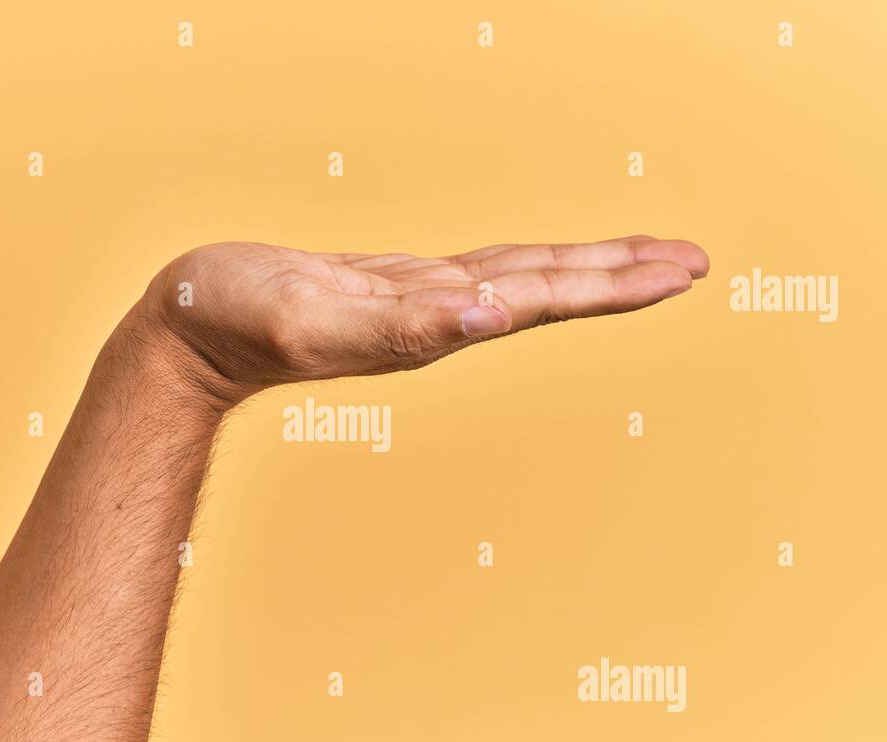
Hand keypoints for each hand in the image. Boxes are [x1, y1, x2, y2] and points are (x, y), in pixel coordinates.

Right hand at [130, 236, 707, 403]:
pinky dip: (526, 264)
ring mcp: (418, 304)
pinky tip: (541, 269)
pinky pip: (479, 271)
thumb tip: (492, 319)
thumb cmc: (233, 326)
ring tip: (643, 260)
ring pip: (521, 279)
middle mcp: (439, 319)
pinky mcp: (392, 288)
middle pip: (550, 290)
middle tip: (697, 262)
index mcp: (433, 326)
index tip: (682, 272)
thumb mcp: (312, 320)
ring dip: (585, 269)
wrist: (189, 336)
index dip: (614, 283)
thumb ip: (399, 327)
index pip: (545, 299)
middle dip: (624, 276)